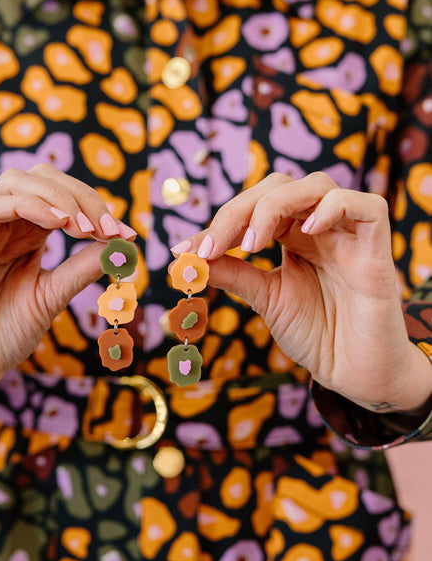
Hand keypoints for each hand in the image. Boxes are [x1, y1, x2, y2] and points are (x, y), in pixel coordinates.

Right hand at [0, 164, 135, 410]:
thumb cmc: (3, 334)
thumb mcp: (51, 297)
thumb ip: (80, 269)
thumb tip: (122, 245)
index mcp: (26, 234)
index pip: (62, 197)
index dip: (96, 207)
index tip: (125, 234)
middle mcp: (2, 225)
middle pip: (41, 178)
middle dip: (80, 195)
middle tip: (105, 228)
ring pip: (15, 182)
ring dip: (57, 196)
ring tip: (82, 227)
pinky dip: (29, 205)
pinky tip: (57, 222)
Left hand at [177, 172, 431, 413]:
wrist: (356, 375)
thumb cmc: (318, 335)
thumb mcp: (266, 298)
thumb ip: (232, 273)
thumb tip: (183, 258)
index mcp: (294, 235)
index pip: (255, 205)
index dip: (220, 222)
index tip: (186, 251)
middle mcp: (321, 227)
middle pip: (280, 185)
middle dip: (240, 208)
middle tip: (213, 246)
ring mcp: (350, 236)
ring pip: (317, 185)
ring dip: (276, 205)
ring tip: (253, 243)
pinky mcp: (378, 251)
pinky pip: (367, 206)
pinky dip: (334, 208)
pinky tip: (307, 231)